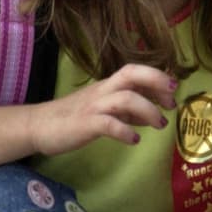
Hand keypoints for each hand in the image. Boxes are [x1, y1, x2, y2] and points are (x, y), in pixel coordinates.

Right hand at [30, 64, 176, 155]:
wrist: (37, 126)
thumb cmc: (73, 117)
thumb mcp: (105, 110)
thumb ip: (128, 110)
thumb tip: (155, 114)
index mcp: (108, 86)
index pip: (135, 71)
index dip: (157, 77)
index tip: (174, 91)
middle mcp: (103, 91)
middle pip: (131, 74)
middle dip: (156, 81)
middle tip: (172, 100)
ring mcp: (93, 106)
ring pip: (125, 98)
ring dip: (148, 110)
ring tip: (160, 125)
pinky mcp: (84, 124)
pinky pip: (108, 124)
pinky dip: (125, 130)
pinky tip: (135, 140)